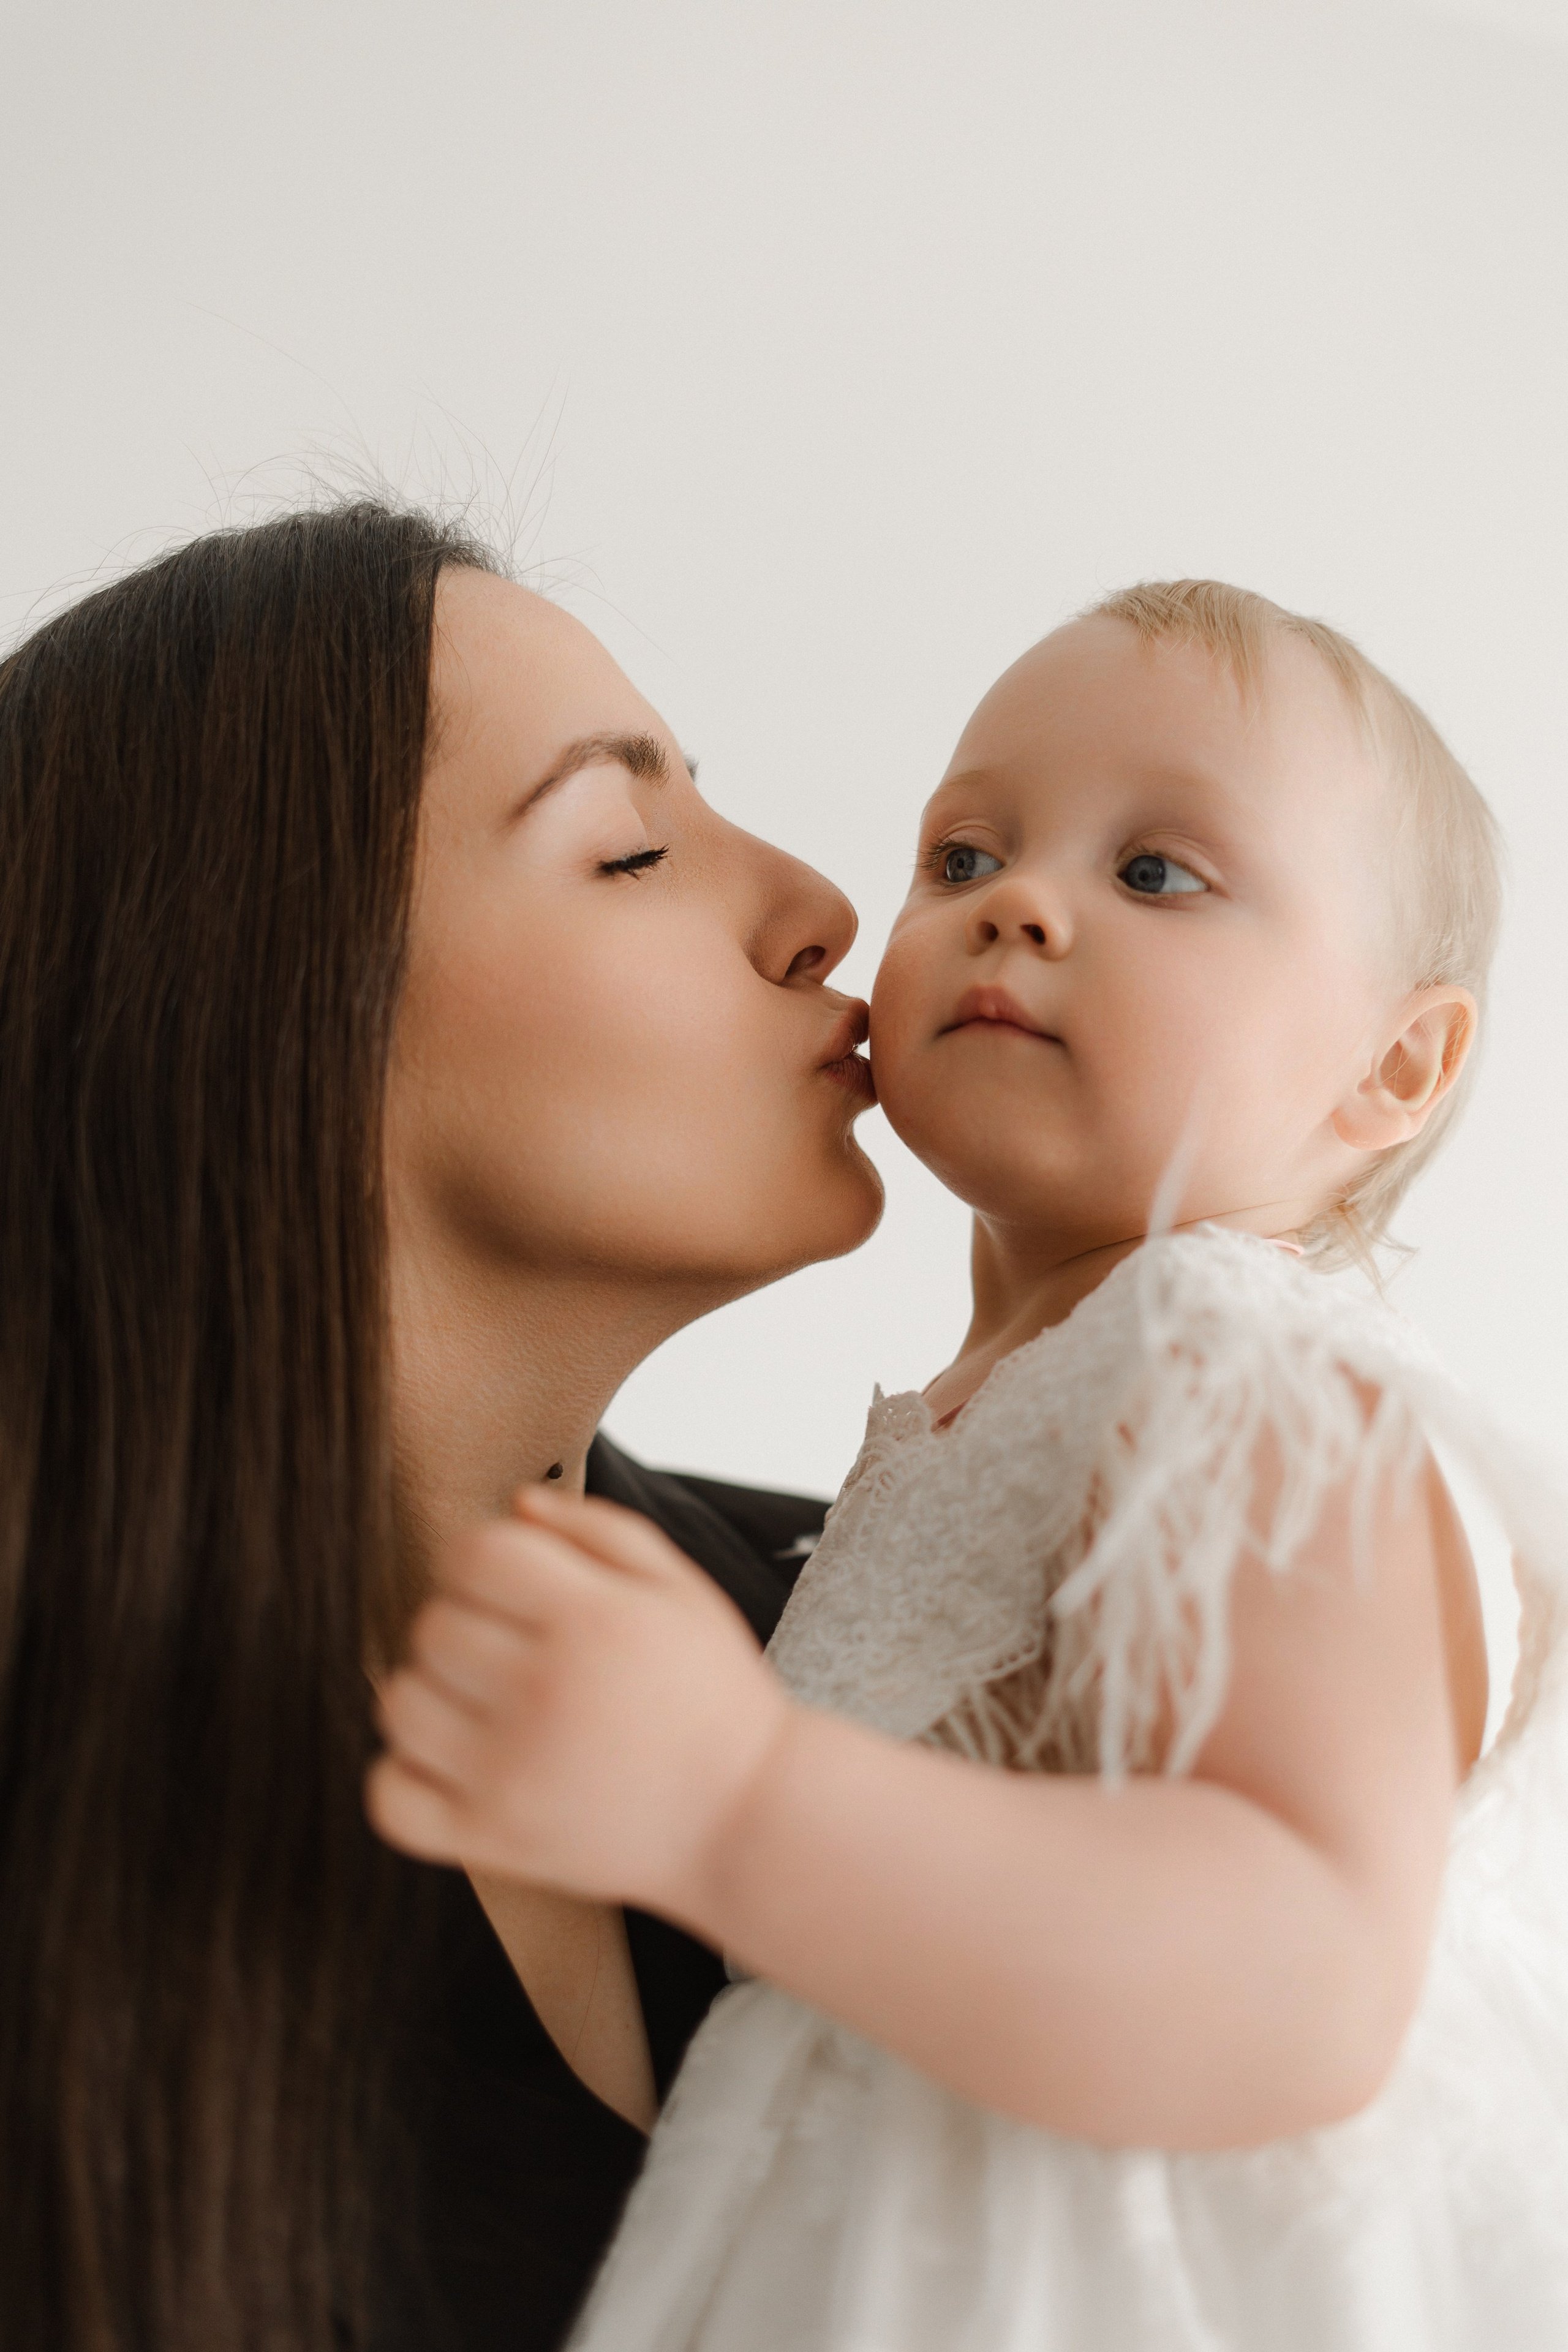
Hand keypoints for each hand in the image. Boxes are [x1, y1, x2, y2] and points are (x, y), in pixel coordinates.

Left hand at [366, 1486, 793, 1914]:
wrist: (745, 1818)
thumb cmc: (713, 1695)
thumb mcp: (681, 1590)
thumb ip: (599, 1531)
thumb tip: (515, 1503)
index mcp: (592, 1620)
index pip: (473, 1556)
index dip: (482, 1559)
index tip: (509, 1584)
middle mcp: (542, 1691)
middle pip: (431, 1626)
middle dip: (463, 1624)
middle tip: (510, 1649)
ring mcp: (509, 1772)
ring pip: (399, 1703)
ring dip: (431, 1694)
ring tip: (483, 1704)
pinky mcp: (490, 1837)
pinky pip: (389, 1795)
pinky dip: (406, 1775)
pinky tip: (456, 1762)